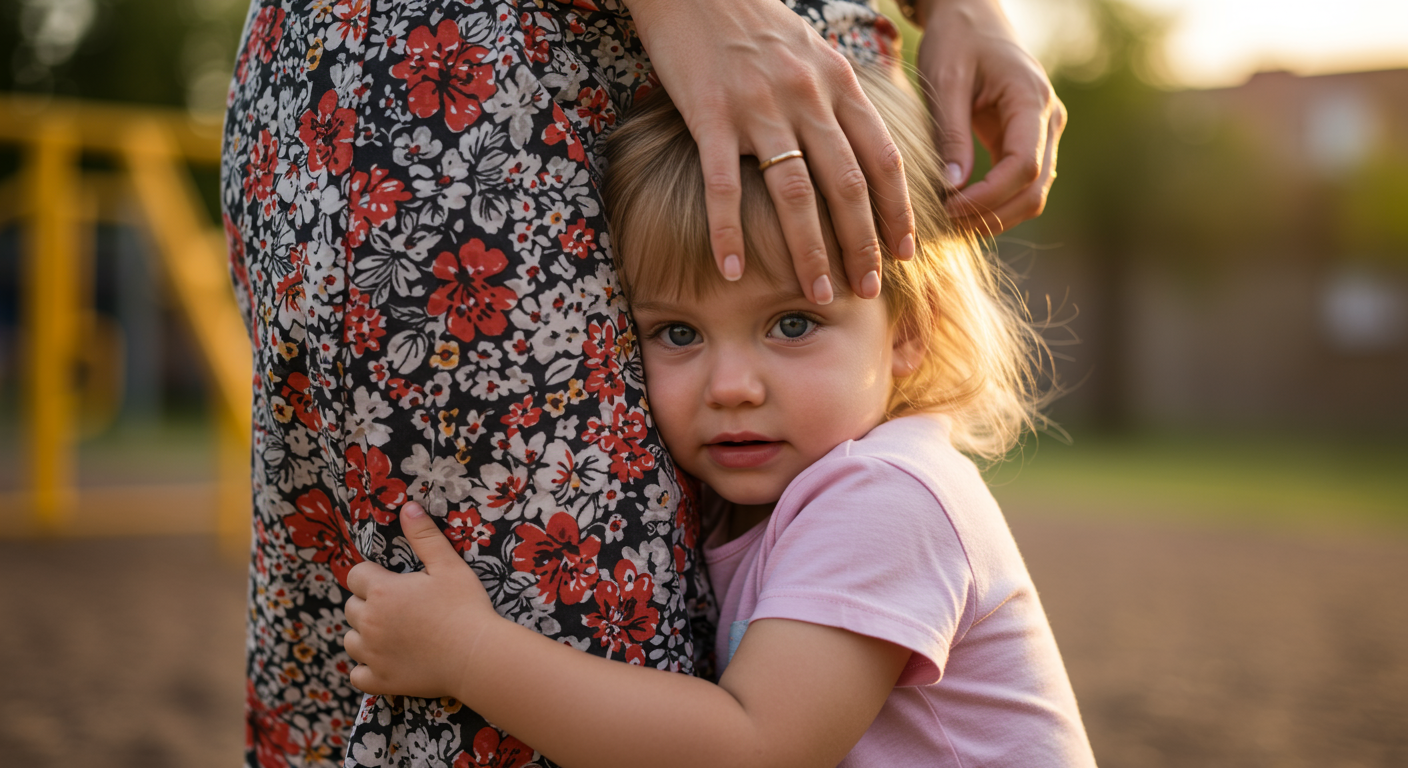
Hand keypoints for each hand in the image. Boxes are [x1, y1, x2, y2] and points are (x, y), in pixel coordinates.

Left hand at [343, 502, 497, 698]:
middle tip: (397, 608)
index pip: (355, 576)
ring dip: (364, 636)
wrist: (477, 655)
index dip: (371, 576)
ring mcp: (372, 654)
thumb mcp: (448, 565)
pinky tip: (385, 663)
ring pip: (350, 640)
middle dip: (368, 605)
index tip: (392, 582)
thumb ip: (424, 536)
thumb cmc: (465, 607)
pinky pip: (357, 675)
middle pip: (351, 608)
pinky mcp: (380, 681)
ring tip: (390, 634)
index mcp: (381, 591)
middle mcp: (369, 622)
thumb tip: (408, 506)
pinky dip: (366, 670)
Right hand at [626, 0, 915, 303]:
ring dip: (810, 251)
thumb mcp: (810, 51)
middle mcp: (807, 97)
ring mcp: (758, 107)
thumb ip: (834, 97)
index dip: (897, 211)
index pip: (882, 158)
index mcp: (837, 83)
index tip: (905, 253)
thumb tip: (858, 146)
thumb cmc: (750, 19)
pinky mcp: (709, 113)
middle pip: (847, 185)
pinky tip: (732, 270)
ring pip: (795, 193)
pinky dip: (728, 233)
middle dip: (862, 244)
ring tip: (816, 293)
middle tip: (868, 290)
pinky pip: (723, 185)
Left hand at [915, 0, 1065, 233]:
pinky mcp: (1027, 142)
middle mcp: (1048, 120)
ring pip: (1032, 194)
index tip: (949, 208)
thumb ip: (951, 133)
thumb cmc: (957, 40)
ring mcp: (1043, 133)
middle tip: (947, 224)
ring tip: (952, 223)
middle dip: (993, 214)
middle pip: (1035, 189)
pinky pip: (1019, 184)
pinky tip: (961, 209)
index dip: (989, 196)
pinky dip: (995, 203)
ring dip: (996, 215)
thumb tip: (954, 187)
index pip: (1024, 166)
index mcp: (1032, 100)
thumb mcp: (946, 80)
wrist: (973, 18)